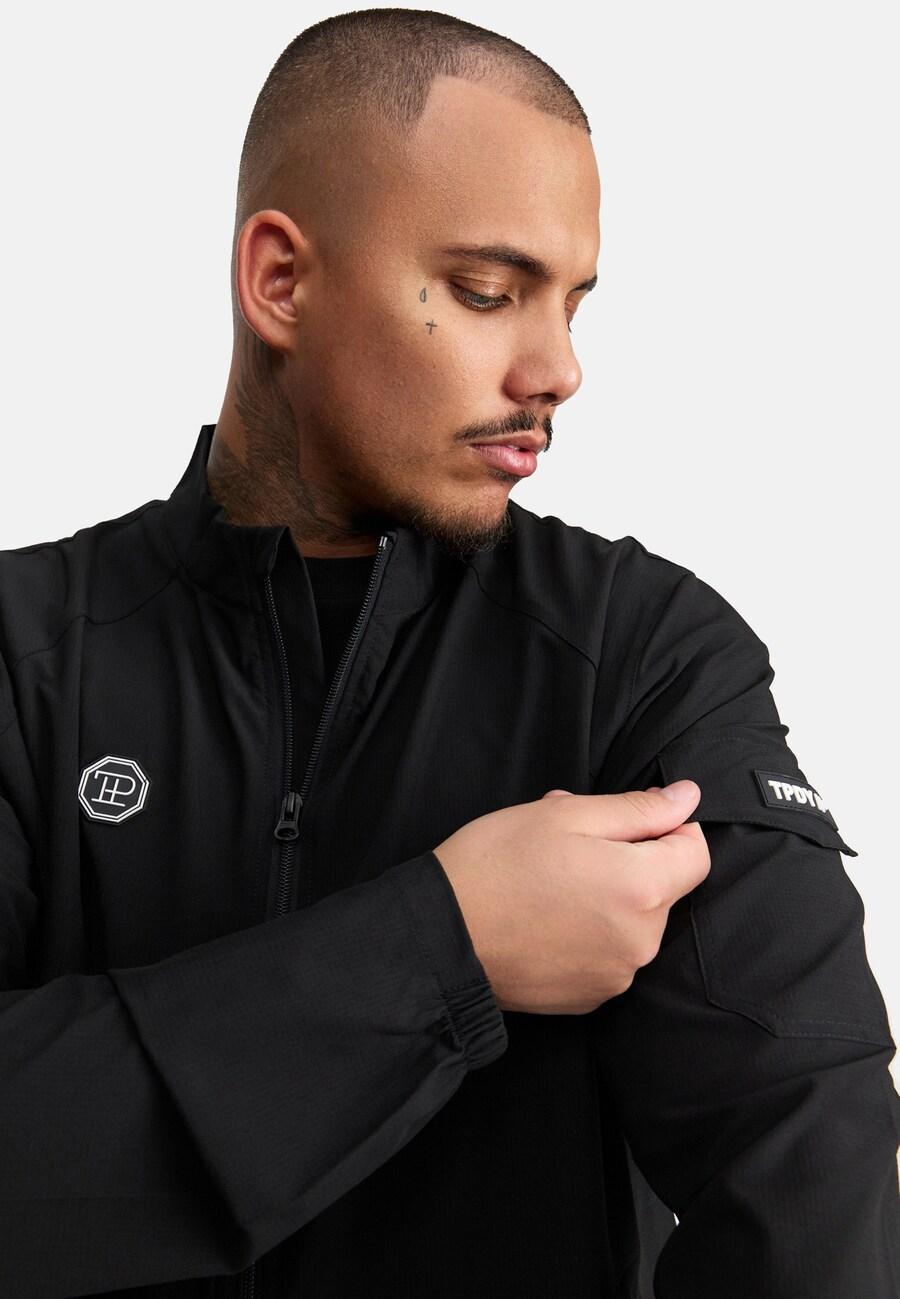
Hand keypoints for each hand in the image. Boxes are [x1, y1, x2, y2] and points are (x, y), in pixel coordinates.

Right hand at [433, 781, 708, 1013]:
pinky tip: (545, 918)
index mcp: (644, 889)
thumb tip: (688, 797)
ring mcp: (617, 976)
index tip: (625, 821)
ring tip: (550, 882)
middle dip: (628, 861)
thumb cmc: (497, 864)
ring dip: (608, 898)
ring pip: (634, 921)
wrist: (441, 937)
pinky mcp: (591, 998)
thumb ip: (638, 808)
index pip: (696, 852)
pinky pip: (609, 954)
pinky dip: (589, 933)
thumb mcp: (566, 815)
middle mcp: (642, 941)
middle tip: (570, 846)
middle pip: (664, 888)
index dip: (668, 828)